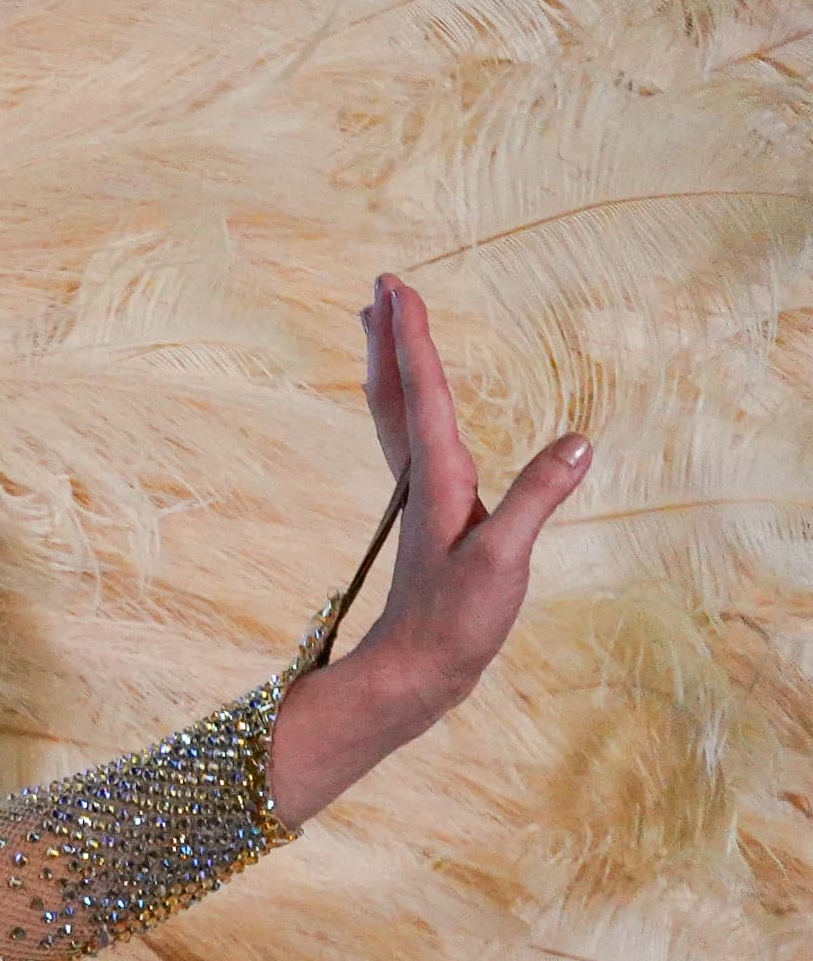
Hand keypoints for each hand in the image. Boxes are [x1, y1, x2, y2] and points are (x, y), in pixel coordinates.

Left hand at [267, 274, 587, 820]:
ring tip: (383, 328)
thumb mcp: (504, 560)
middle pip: (394, 392)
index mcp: (436, 478)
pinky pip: (412, 442)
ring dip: (391, 366)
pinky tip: (420, 413)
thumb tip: (580, 442)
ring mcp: (422, 498)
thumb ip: (538, 498)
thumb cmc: (453, 622)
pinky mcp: (430, 518)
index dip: (411, 337)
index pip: (422, 391)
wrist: (412, 673)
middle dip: (390, 337)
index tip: (397, 287)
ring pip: (396, 415)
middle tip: (381, 286)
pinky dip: (409, 407)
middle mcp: (421, 479)